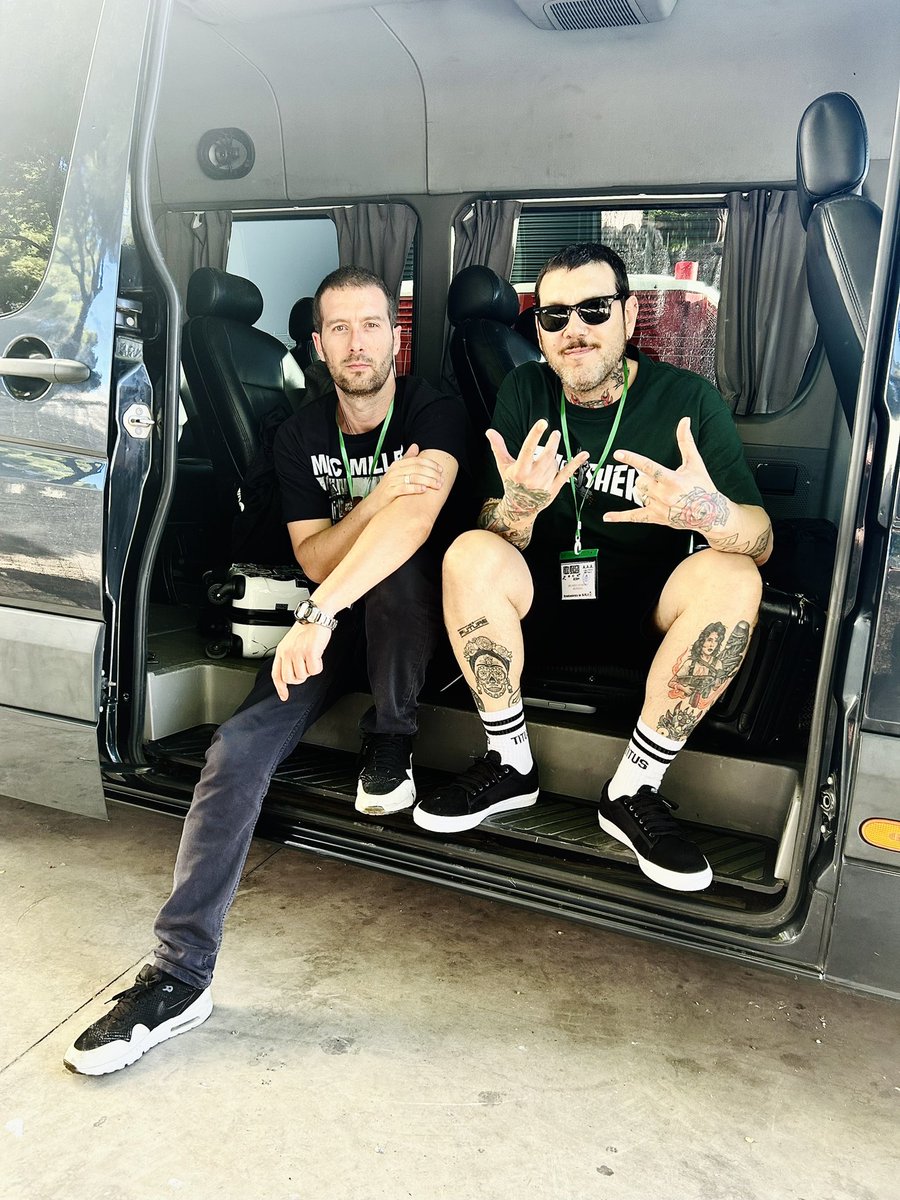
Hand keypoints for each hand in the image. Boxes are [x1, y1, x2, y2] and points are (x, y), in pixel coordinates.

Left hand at [271, 620, 332, 700]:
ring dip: (310, 670)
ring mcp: (298, 653)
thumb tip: (291, 674)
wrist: (315, 616)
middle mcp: (287, 652)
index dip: (280, 688)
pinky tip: (318, 657)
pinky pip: (314, 670)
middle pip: (290, 679)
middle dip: (299, 678)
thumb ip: (288, 657)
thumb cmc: (306, 629)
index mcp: (281, 651)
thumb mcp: (291, 643)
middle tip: (305, 669)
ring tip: (312, 658)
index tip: (284, 696)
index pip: (276, 674)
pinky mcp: (309, 652)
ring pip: (303, 676)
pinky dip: (318, 666)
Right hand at [367, 443, 443, 511]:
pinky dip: (415, 488)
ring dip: (428, 481)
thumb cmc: (388, 488)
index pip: (417, 460)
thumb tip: (415, 445)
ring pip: (413, 477)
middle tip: (441, 479)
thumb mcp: (397, 472)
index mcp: (398, 465)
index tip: (441, 470)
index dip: (431, 464)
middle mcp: (394, 471)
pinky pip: (404, 488)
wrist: (374, 504)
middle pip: (417, 468)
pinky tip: (424, 490)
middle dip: (432, 473)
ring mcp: (392, 481)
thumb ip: (407, 459)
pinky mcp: (390, 492)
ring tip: (437, 485)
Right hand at [487, 419, 589, 520]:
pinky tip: (585, 454)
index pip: (528, 449)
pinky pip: (567, 473)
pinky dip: (576, 463)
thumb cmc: (511, 483)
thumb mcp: (503, 466)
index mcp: (520, 469)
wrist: (520, 508)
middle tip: (555, 433)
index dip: (535, 435)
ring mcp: (545, 483)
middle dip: (552, 442)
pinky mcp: (554, 488)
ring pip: (555, 462)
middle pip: (547, 455)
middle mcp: (533, 476)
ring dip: (554, 455)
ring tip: (550, 451)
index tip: (543, 422)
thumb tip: (489, 431)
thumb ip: (498, 447)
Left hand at [603, 417, 730, 532]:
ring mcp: (659, 507)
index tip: (618, 454)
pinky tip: (607, 517)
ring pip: (638, 494)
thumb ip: (686, 441)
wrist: (711, 514)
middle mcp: (663, 494)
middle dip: (646, 479)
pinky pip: (634, 517)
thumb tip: (684, 421)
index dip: (632, 459)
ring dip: (645, 491)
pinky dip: (620, 517)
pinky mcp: (656, 517)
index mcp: (672, 479)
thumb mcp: (695, 463)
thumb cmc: (703, 486)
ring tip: (662, 493)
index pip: (648, 467)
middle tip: (661, 482)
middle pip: (640, 481)